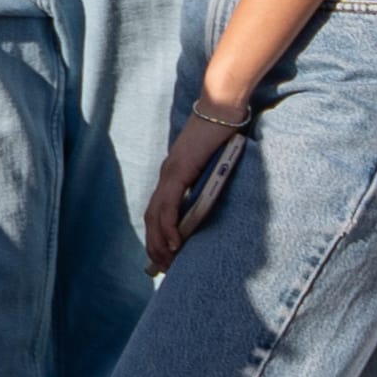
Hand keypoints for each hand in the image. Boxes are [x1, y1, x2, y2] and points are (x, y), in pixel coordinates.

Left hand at [143, 91, 258, 272]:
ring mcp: (171, 172)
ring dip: (159, 242)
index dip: (158, 234)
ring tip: (167, 262)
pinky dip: (168, 227)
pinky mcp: (179, 170)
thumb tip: (217, 203)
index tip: (164, 256)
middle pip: (152, 217)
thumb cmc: (225, 133)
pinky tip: (175, 244)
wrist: (223, 108)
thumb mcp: (216, 165)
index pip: (158, 210)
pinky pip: (168, 205)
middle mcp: (167, 174)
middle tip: (163, 268)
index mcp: (174, 174)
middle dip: (155, 245)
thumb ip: (210, 182)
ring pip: (156, 215)